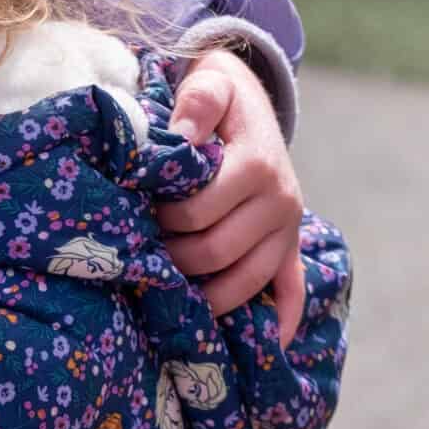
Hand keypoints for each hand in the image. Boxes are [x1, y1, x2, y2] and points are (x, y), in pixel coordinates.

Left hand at [161, 49, 304, 338]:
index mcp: (258, 165)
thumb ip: (198, 101)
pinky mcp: (289, 248)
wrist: (248, 102)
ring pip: (243, 283)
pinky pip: (290, 293)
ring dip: (201, 294)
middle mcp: (280, 203)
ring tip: (166, 286)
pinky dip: (277, 322)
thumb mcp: (210, 82)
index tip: (138, 211)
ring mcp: (287, 231)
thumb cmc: (218, 96)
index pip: (196, 214)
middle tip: (143, 249)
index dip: (160, 219)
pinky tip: (261, 347)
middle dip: (171, 257)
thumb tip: (182, 138)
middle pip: (214, 254)